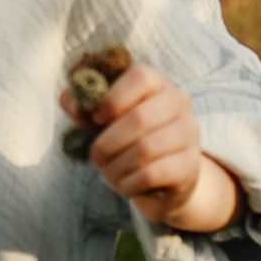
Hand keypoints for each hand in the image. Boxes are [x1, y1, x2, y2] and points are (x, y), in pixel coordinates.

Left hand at [63, 58, 241, 235]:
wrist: (162, 178)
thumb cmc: (126, 140)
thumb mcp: (101, 120)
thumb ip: (83, 107)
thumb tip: (71, 101)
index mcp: (157, 84)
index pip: (140, 77)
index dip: (112, 98)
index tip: (96, 117)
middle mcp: (179, 103)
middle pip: (140, 118)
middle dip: (107, 142)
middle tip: (94, 155)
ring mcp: (188, 134)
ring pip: (146, 149)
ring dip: (116, 166)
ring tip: (108, 172)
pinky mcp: (189, 166)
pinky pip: (152, 174)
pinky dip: (129, 182)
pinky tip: (125, 183)